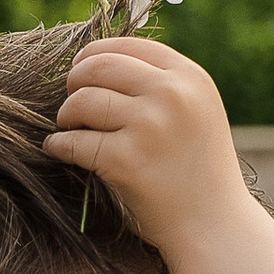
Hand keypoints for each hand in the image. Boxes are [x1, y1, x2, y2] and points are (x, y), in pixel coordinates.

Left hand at [45, 36, 252, 253]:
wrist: (215, 227)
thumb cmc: (199, 173)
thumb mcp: (198, 113)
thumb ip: (162, 85)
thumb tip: (97, 62)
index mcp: (190, 77)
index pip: (128, 45)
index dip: (94, 55)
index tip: (80, 71)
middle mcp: (172, 95)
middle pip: (98, 66)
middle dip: (74, 82)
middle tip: (71, 105)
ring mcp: (150, 126)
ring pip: (82, 101)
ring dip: (66, 116)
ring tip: (69, 130)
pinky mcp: (126, 161)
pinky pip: (73, 142)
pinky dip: (59, 146)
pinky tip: (59, 151)